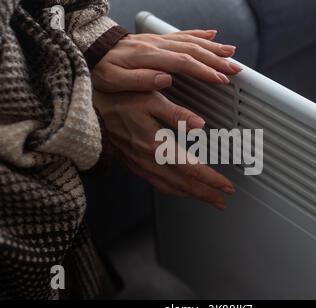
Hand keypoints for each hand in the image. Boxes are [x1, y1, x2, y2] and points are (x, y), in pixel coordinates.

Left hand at [92, 30, 241, 92]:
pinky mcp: (157, 39)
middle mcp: (156, 45)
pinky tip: (212, 35)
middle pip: (193, 50)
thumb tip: (166, 79)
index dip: (204, 71)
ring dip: (213, 47)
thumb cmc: (102, 69)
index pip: (183, 62)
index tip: (220, 79)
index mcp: (148, 56)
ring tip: (231, 53)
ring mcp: (158, 40)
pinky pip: (181, 34)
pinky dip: (199, 34)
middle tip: (234, 69)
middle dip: (216, 60)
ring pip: (191, 41)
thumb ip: (140, 80)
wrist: (90, 49)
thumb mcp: (114, 80)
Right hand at [93, 90, 235, 209]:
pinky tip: (180, 189)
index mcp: (156, 145)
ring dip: (191, 195)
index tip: (226, 186)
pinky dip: (174, 191)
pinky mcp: (135, 166)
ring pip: (171, 187)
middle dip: (205, 193)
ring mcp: (141, 166)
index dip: (211, 179)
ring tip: (208, 199)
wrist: (88, 113)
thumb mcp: (149, 99)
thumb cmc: (118, 101)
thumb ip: (176, 114)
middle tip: (222, 200)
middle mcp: (149, 161)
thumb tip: (199, 125)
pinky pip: (158, 184)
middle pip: (183, 184)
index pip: (190, 168)